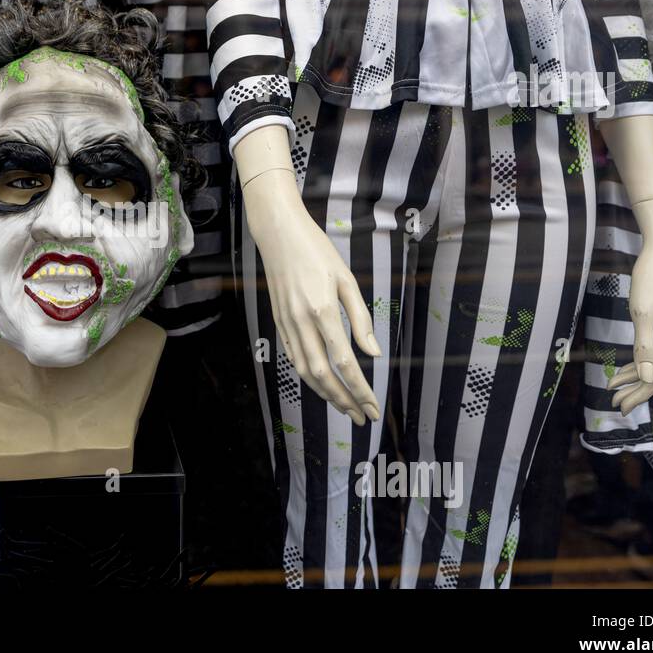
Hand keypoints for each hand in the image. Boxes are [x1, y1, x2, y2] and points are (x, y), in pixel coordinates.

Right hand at [246, 172, 381, 425]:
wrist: (278, 235)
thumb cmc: (317, 251)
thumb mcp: (347, 279)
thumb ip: (361, 318)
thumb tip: (374, 353)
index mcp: (323, 311)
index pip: (345, 361)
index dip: (360, 389)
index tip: (373, 406)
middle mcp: (302, 323)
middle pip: (322, 375)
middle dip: (344, 400)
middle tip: (362, 417)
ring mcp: (286, 325)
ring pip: (305, 371)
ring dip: (325, 395)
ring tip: (344, 407)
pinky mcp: (278, 323)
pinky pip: (294, 358)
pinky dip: (309, 377)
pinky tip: (322, 384)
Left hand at [606, 204, 652, 413]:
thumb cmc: (652, 279)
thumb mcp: (643, 313)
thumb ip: (645, 346)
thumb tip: (648, 376)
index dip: (640, 394)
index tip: (620, 407)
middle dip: (635, 390)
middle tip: (614, 403)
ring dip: (634, 377)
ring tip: (613, 388)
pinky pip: (649, 350)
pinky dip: (636, 361)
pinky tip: (624, 366)